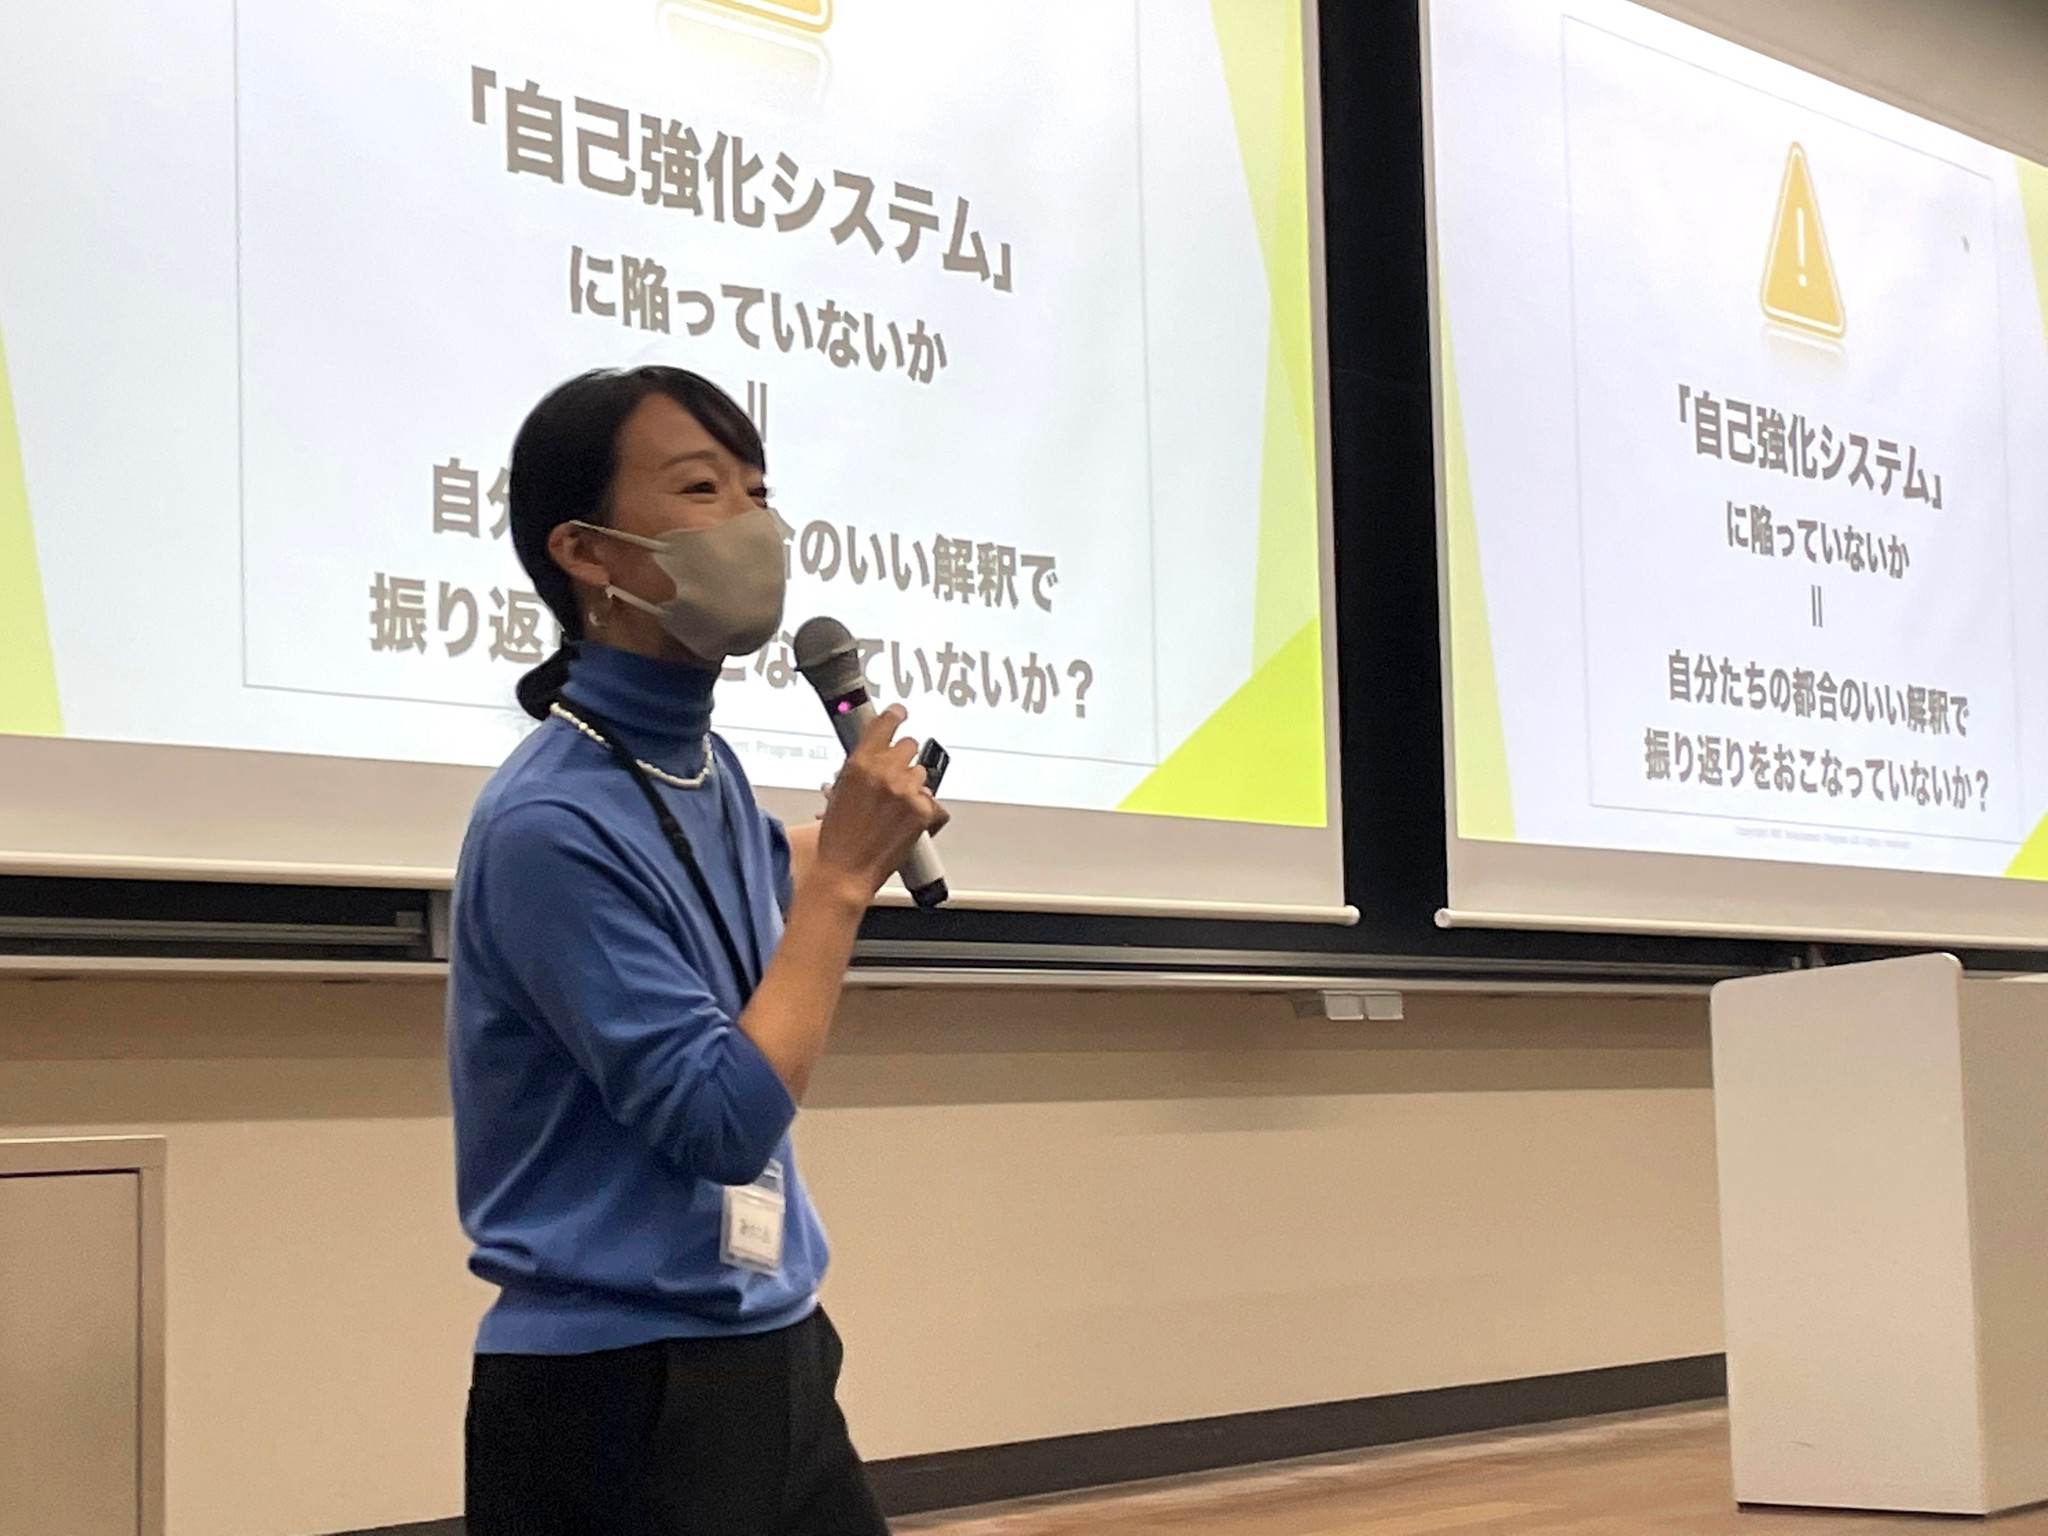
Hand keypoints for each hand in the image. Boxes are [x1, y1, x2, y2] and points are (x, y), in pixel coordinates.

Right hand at [811, 706, 946, 902]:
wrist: (845, 871)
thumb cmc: (837, 838)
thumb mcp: (839, 792)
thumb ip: (860, 770)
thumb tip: (876, 759)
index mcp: (860, 763)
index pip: (885, 724)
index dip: (896, 715)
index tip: (900, 713)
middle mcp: (885, 772)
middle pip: (910, 746)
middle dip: (903, 760)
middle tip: (894, 779)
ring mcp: (906, 791)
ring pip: (921, 774)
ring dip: (912, 786)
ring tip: (895, 810)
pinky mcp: (922, 811)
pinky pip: (932, 801)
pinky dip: (924, 811)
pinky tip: (907, 823)